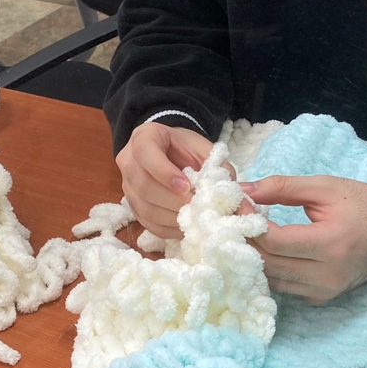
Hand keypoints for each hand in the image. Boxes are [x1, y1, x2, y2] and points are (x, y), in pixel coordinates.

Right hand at [116, 122, 217, 239]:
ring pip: (144, 207)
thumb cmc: (188, 150)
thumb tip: (240, 197)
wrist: (171, 154)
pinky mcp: (133, 208)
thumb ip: (220, 169)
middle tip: (197, 208)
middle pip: (143, 185)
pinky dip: (169, 229)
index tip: (186, 186)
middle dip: (172, 200)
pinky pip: (148, 223)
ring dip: (172, 217)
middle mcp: (128, 161)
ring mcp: (127, 186)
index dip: (164, 172)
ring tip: (196, 220)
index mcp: (144, 138)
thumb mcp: (205, 150)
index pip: (146, 153)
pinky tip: (187, 228)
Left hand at [243, 175, 366, 304]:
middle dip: (246, 242)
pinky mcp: (322, 298)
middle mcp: (328, 274)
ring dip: (255, 258)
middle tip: (234, 219)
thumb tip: (244, 190)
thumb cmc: (363, 205)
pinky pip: (285, 288)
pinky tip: (267, 251)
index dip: (249, 223)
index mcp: (332, 243)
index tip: (238, 204)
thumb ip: (282, 188)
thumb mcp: (325, 187)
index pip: (275, 241)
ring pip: (272, 280)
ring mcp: (325, 291)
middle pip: (269, 264)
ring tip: (246, 234)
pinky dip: (271, 271)